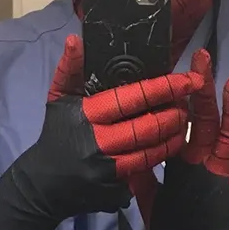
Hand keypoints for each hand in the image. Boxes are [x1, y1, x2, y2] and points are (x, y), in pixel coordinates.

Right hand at [13, 36, 203, 221]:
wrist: (41, 186)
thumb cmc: (54, 136)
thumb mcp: (57, 100)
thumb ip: (69, 70)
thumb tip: (76, 40)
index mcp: (86, 116)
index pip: (130, 99)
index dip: (161, 88)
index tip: (185, 80)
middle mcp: (97, 142)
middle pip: (145, 127)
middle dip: (172, 114)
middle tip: (187, 103)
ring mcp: (106, 169)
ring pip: (149, 152)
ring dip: (172, 136)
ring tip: (184, 122)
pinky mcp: (113, 189)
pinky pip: (143, 171)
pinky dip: (160, 156)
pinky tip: (170, 145)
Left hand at [141, 49, 228, 229]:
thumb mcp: (151, 204)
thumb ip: (140, 179)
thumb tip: (121, 154)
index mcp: (182, 160)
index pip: (178, 122)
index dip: (174, 99)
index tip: (169, 71)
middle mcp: (204, 160)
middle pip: (204, 119)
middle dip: (202, 90)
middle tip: (200, 58)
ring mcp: (224, 173)